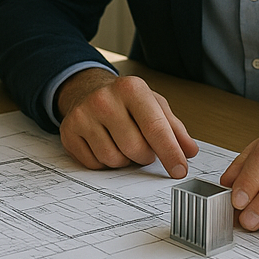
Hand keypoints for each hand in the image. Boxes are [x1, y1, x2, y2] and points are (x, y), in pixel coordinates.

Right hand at [56, 69, 198, 177]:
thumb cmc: (125, 101)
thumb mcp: (153, 105)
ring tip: (122, 143)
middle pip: (135, 149)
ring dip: (124, 160)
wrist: (86, 90)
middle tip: (143, 147)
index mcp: (131, 89)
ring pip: (114, 160)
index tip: (180, 170)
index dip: (170, 153)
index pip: (155, 127)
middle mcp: (104, 99)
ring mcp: (83, 115)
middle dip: (145, 156)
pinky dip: (104, 162)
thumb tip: (189, 151)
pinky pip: (95, 164)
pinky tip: (104, 144)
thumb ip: (174, 128)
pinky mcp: (69, 132)